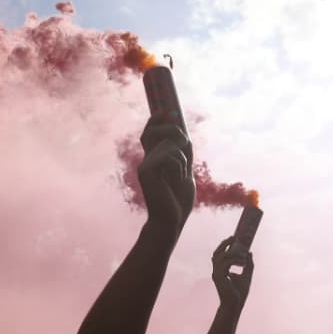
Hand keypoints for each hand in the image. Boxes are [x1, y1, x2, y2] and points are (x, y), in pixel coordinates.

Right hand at [138, 116, 194, 240]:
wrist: (169, 222)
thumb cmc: (177, 201)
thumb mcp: (184, 172)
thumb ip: (182, 154)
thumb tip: (183, 134)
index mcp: (153, 160)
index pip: (150, 132)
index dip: (157, 119)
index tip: (169, 111)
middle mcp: (146, 160)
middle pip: (157, 131)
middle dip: (175, 132)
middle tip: (187, 148)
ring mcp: (145, 165)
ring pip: (171, 144)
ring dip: (183, 159)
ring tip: (180, 176)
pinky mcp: (147, 172)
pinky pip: (171, 156)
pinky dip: (180, 167)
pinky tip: (177, 181)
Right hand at [211, 237, 254, 311]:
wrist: (235, 305)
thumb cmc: (239, 293)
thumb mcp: (247, 276)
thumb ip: (248, 265)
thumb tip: (250, 252)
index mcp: (221, 270)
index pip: (220, 254)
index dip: (226, 245)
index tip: (234, 238)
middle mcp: (217, 271)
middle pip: (217, 253)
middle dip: (225, 244)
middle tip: (234, 238)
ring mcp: (216, 274)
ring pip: (221, 257)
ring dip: (233, 254)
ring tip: (244, 256)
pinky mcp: (218, 277)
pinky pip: (225, 264)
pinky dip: (235, 261)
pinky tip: (243, 263)